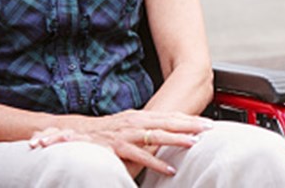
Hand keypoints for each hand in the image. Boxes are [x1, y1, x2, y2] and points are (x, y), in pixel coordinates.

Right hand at [30, 110, 212, 176]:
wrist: (74, 134)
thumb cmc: (104, 134)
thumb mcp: (128, 127)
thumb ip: (146, 130)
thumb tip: (165, 134)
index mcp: (140, 116)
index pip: (169, 116)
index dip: (189, 119)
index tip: (207, 123)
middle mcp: (135, 121)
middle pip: (168, 121)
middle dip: (190, 125)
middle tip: (209, 129)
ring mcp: (126, 133)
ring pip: (156, 135)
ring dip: (176, 139)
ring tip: (194, 144)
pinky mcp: (117, 147)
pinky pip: (140, 155)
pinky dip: (155, 162)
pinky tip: (169, 168)